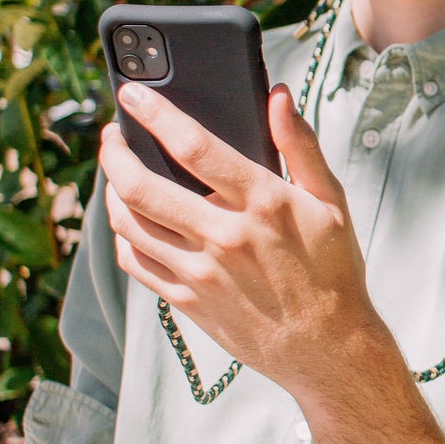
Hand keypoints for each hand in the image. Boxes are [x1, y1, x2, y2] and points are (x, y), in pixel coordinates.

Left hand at [99, 83, 376, 401]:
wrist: (328, 349)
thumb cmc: (333, 271)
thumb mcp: (331, 202)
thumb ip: (301, 146)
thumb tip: (279, 97)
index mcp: (263, 203)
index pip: (193, 146)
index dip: (154, 113)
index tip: (133, 94)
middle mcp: (225, 237)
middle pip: (141, 186)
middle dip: (114, 151)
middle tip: (113, 134)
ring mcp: (200, 273)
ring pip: (127, 224)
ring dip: (111, 191)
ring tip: (116, 173)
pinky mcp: (187, 301)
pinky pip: (134, 263)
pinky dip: (122, 235)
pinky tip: (129, 220)